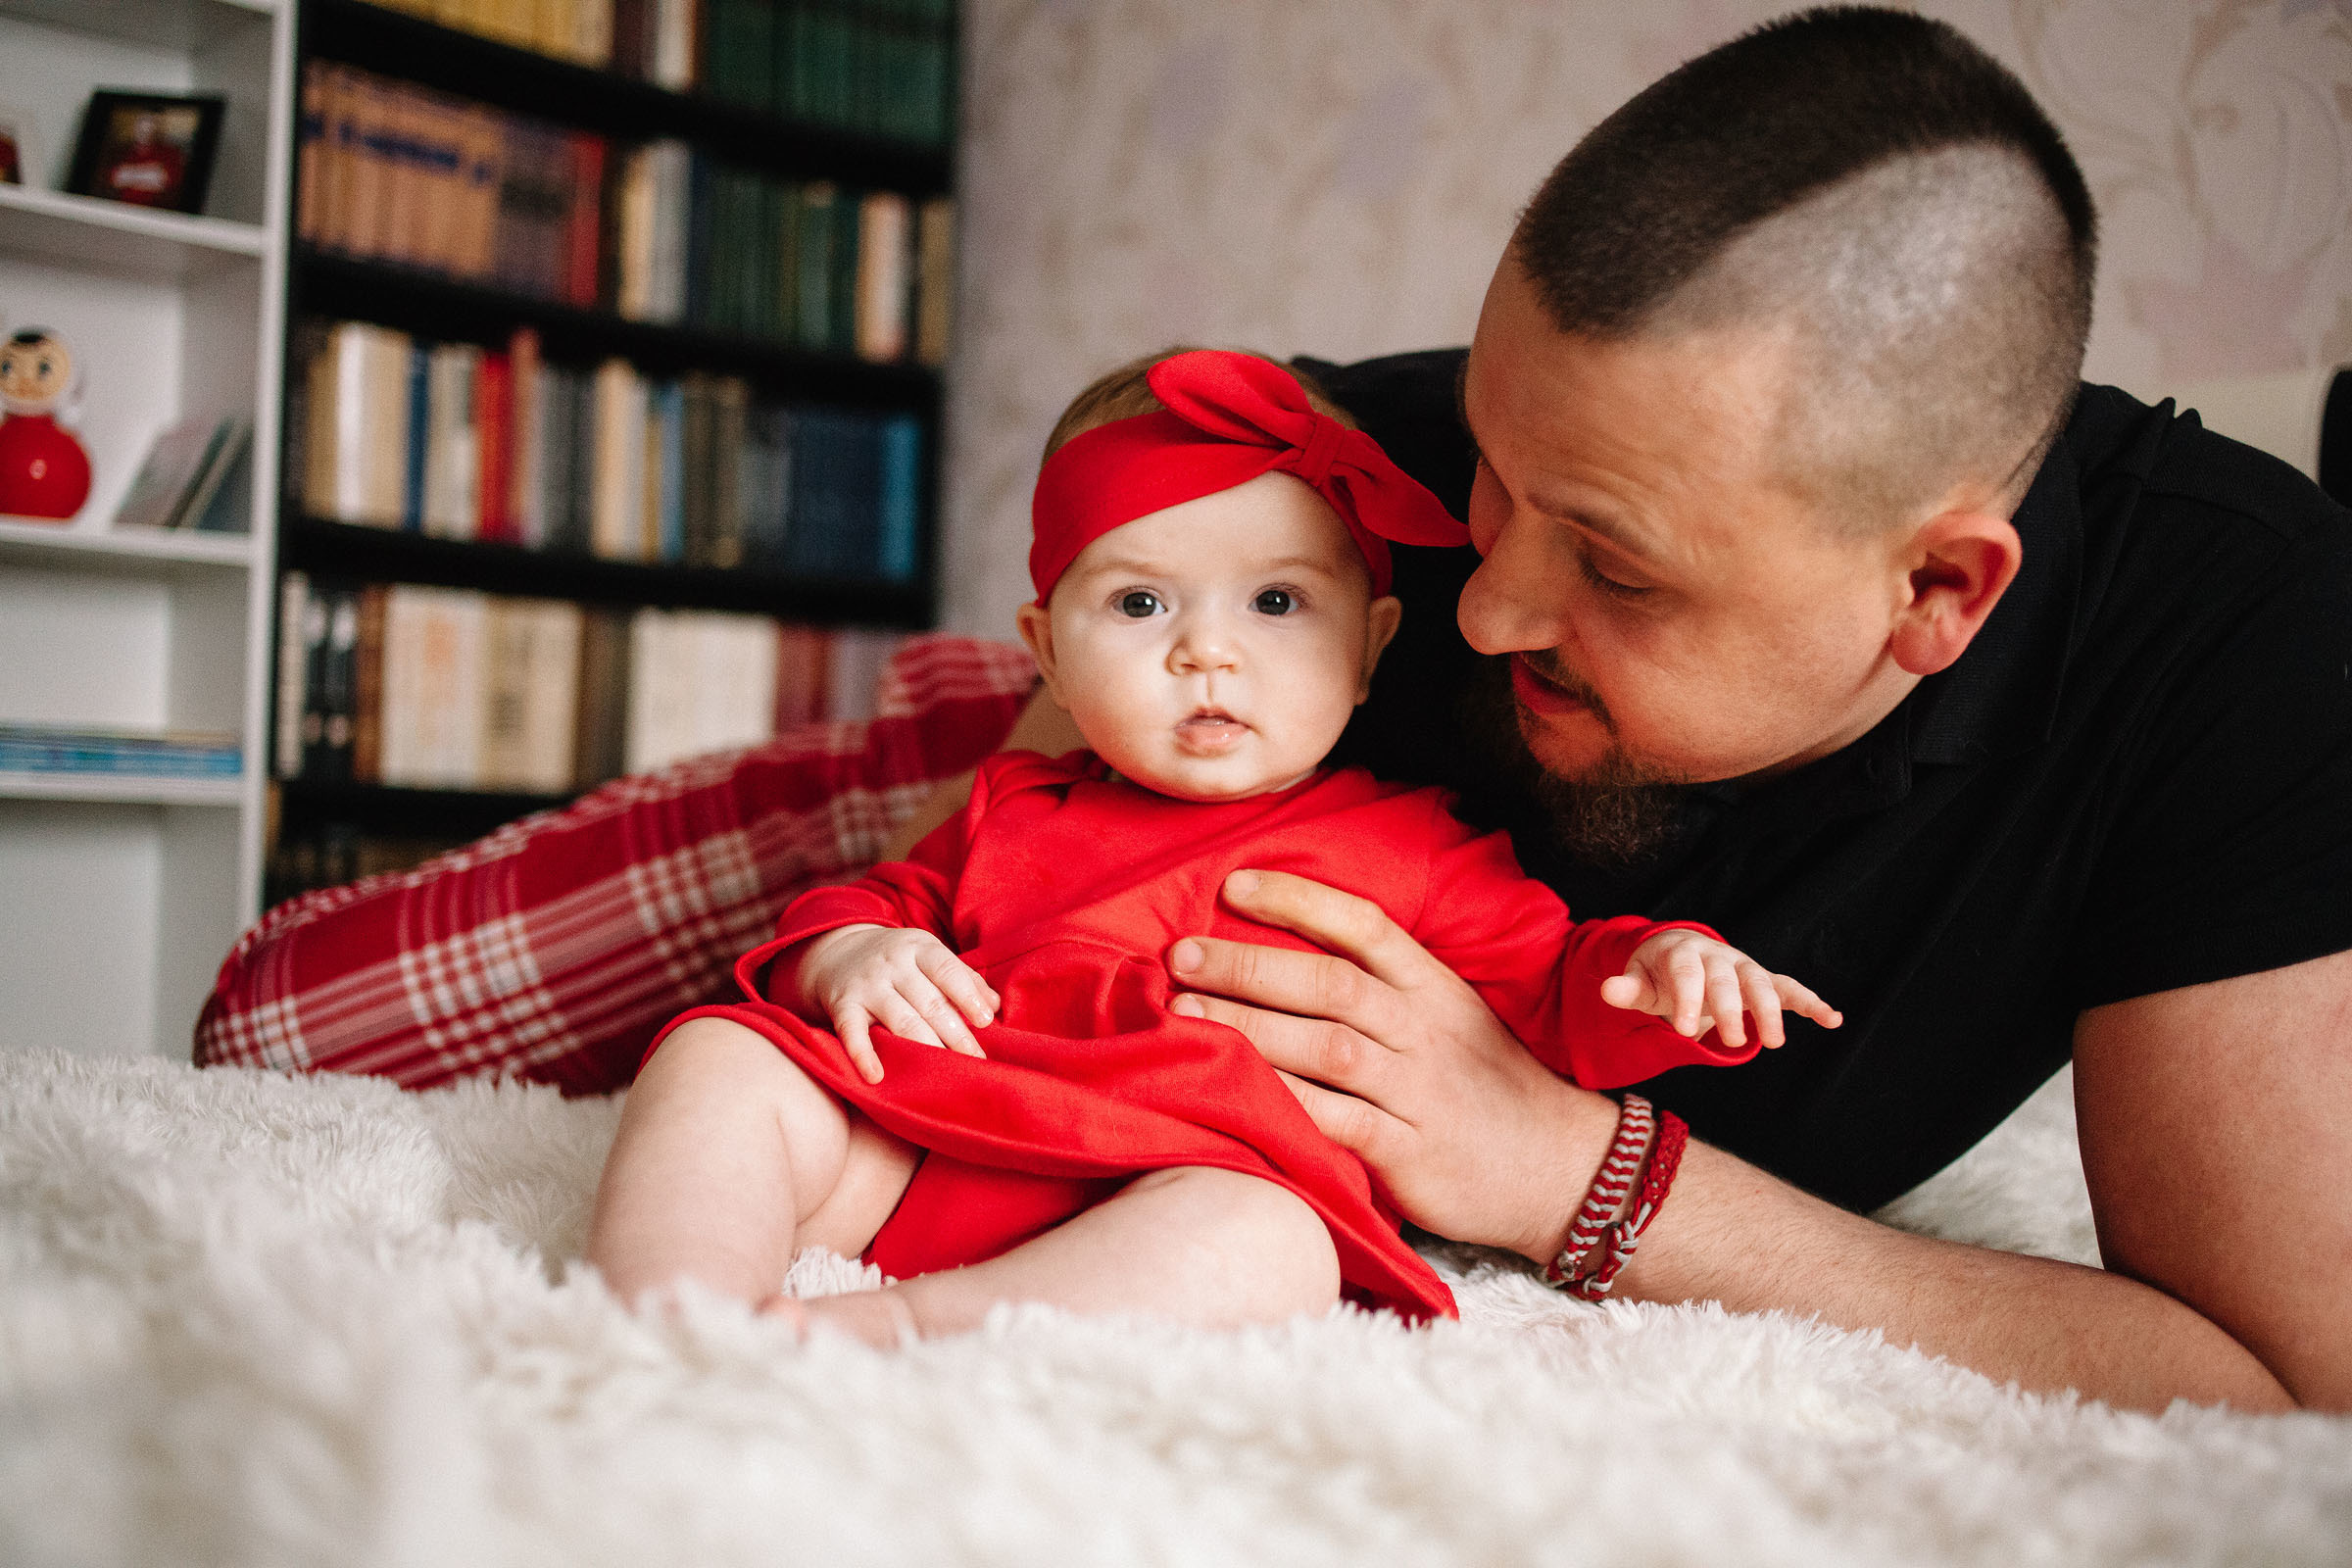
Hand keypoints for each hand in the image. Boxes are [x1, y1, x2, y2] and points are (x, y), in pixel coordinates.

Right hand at [792, 925, 999, 1083]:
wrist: (837, 951)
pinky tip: (876, 1077)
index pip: (947, 970)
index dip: (968, 996)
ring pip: (900, 1019)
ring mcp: (866, 984)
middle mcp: (892, 963)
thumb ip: (963, 978)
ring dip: (924, 1046)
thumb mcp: (928, 956)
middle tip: (975, 1060)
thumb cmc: (898, 960)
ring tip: (944, 1071)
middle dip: (955, 1033)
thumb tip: (995, 1005)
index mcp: (919, 948)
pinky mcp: (842, 1004)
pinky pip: (852, 1031)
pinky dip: (862, 1054)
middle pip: (928, 1001)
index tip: (986, 1021)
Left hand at [1165, 869, 1615, 1260]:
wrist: (1561, 1168)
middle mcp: (1423, 1030)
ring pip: (1326, 1047)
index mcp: (1432, 987)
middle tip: (1182, 954)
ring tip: (1184, 1013)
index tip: (1233, 884)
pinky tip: (1231, 1089)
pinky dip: (1282, 1101)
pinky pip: (1336, 1120)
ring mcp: (1417, 1090)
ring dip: (1250, 1027)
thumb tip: (1289, 955)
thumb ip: (1385, 988)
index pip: (1363, 926)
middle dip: (1249, 964)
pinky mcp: (1409, 1151)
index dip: (1297, 899)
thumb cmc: (1486, 1089)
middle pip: (1330, 983)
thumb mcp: (1450, 1018)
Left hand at [1599, 929, 1840, 1048]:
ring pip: (1761, 983)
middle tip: (1733, 1042)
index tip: (1686, 1031)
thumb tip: (1607, 989)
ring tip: (1775, 1043)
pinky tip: (1832, 1019)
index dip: (1687, 1000)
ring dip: (1770, 1010)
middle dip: (1730, 1009)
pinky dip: (1812, 1002)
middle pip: (1726, 980)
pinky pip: (1790, 988)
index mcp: (1683, 953)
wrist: (1681, 953)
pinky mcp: (1763, 980)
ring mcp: (1744, 967)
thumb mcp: (1640, 981)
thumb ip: (1628, 989)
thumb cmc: (1657, 974)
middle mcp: (1718, 956)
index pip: (1686, 974)